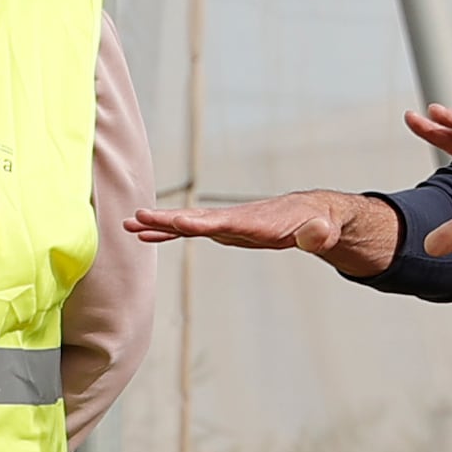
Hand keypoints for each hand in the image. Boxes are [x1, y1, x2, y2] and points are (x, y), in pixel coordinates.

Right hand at [125, 187, 394, 274]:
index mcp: (255, 221)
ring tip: (129, 225)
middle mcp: (234, 219)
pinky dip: (168, 233)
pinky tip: (146, 236)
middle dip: (168, 218)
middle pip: (196, 219)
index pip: (223, 222)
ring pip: (187, 223)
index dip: (201, 222)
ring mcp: (225, 223)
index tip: (177, 221)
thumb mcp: (322, 232)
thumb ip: (317, 235)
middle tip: (138, 217)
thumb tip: (317, 236)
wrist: (312, 214)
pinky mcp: (222, 230)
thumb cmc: (318, 224)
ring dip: (158, 224)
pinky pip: (189, 231)